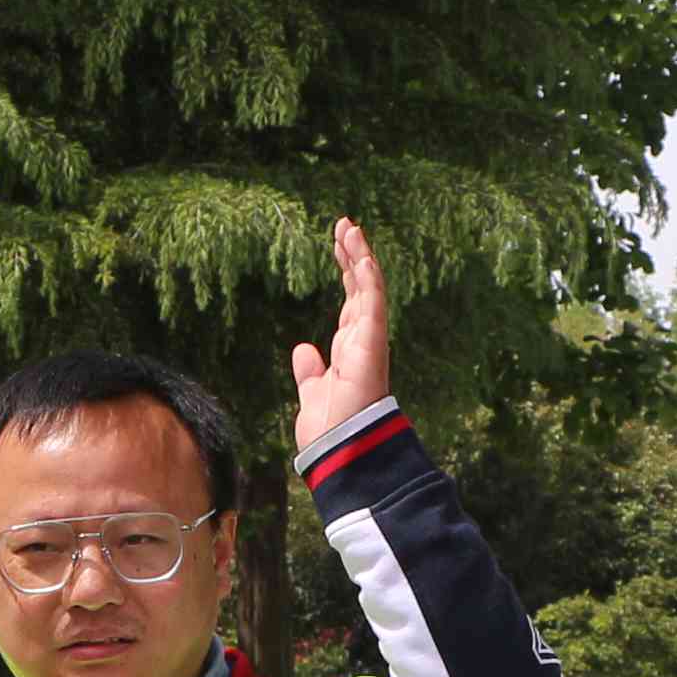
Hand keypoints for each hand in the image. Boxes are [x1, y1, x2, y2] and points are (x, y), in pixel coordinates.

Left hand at [291, 213, 393, 444]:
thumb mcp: (312, 394)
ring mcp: (369, 340)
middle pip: (360, 289)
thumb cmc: (330, 431)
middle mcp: (363, 342)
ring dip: (359, 256)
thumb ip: (310, 372)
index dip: (346, 273)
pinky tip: (359, 251)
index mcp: (350, 352)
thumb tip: (303, 349)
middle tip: (344, 226)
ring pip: (368, 288)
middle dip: (352, 257)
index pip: (350, 303)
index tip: (337, 245)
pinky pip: (371, 301)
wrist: (340, 451)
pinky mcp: (372, 342)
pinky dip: (367, 274)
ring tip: (349, 227)